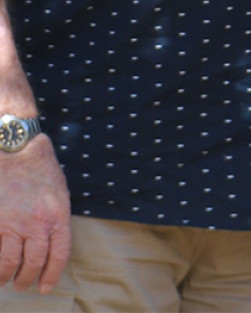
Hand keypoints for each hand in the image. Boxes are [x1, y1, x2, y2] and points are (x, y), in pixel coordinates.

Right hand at [0, 136, 69, 293]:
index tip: (46, 286)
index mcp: (58, 215)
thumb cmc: (40, 169)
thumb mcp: (60, 192)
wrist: (16, 150)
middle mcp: (37, 222)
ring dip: (5, 275)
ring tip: (4, 279)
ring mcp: (12, 222)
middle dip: (28, 278)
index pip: (59, 254)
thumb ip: (56, 218)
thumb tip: (51, 242)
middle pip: (34, 262)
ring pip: (9, 261)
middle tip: (23, 284)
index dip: (52, 274)